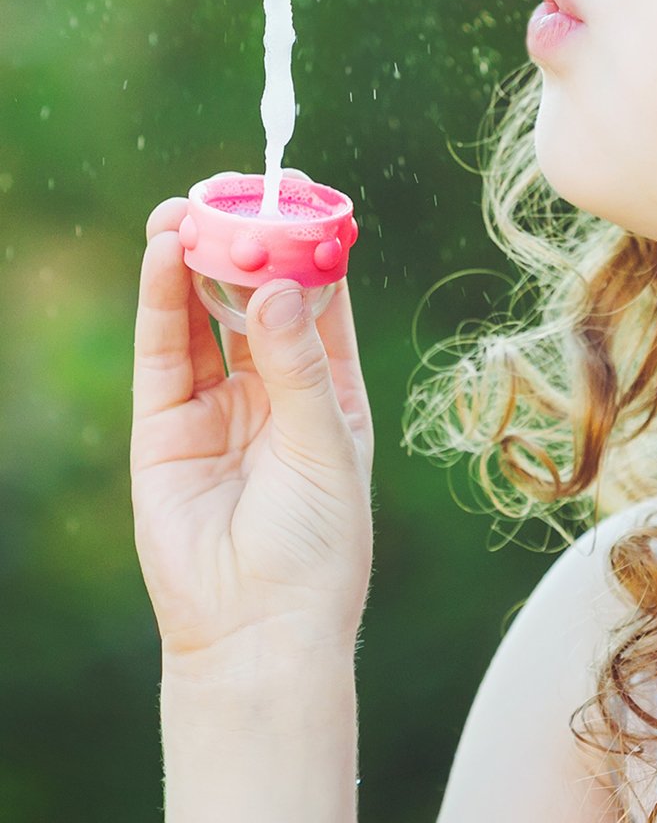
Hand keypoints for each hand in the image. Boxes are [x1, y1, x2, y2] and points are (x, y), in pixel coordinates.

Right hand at [131, 198, 373, 669]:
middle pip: (253, 298)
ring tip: (187, 208)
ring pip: (202, 315)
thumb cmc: (317, 548)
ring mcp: (216, 407)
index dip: (307, 247)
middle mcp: (272, 391)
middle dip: (243, 245)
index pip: (318, 302)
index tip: (300, 194)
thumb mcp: (325, 444)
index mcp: (330, 392)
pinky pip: (164, 350)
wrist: (259, 632)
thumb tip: (276, 286)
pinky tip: (163, 253)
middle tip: (231, 190)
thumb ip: (297, 365)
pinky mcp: (165, 427)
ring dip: (193, 261)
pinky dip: (160, 299)